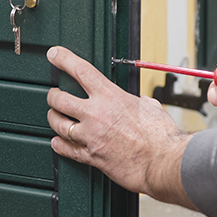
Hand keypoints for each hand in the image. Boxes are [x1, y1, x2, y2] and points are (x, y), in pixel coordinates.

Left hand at [46, 46, 194, 207]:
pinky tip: (58, 142)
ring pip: (58, 124)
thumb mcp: (150, 107)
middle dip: (53, 95)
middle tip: (53, 95)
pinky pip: (66, 149)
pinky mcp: (91, 157)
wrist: (163, 162)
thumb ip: (137, 102)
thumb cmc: (161, 136)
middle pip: (60, 99)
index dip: (63, 59)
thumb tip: (138, 102)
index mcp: (111, 97)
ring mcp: (91, 136)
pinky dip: (59, 145)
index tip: (55, 55)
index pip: (81, 70)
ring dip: (54, 119)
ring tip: (55, 117)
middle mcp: (96, 114)